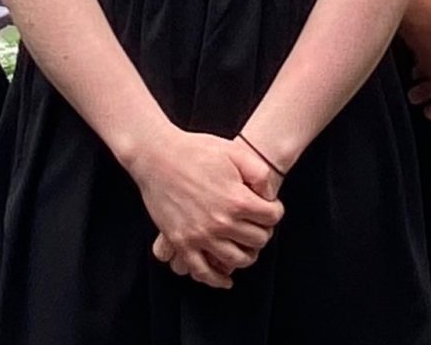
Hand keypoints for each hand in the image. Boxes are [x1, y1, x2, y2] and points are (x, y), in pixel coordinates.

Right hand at [125, 129, 283, 289]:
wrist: (156, 156)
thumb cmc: (195, 150)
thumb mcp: (234, 152)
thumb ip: (260, 173)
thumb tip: (269, 196)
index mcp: (237, 201)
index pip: (272, 217)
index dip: (274, 210)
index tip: (268, 207)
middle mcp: (220, 222)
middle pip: (257, 240)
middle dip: (262, 231)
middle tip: (257, 225)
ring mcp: (200, 235)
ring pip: (236, 260)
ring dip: (246, 255)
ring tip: (244, 246)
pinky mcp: (181, 242)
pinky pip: (202, 271)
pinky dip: (217, 279)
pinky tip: (225, 279)